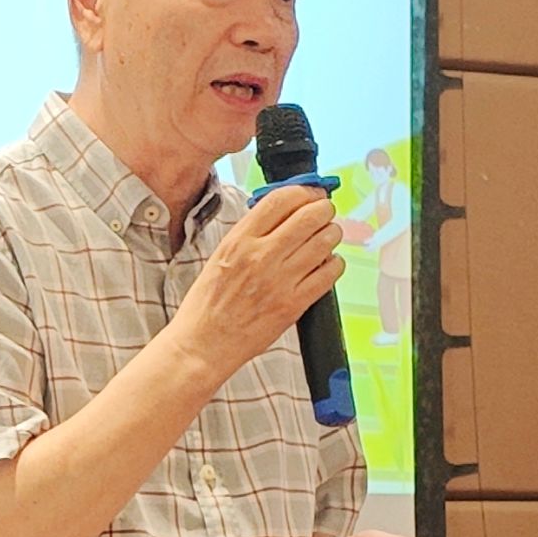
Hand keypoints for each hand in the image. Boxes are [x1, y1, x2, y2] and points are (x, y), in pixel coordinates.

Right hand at [170, 185, 341, 389]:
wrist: (203, 344)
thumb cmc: (208, 303)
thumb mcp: (220, 256)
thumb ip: (250, 233)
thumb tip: (283, 213)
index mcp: (239, 240)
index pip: (282, 199)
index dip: (304, 191)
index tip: (311, 194)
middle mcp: (260, 256)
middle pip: (310, 216)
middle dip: (324, 209)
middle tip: (325, 213)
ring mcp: (279, 281)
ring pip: (325, 241)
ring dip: (332, 234)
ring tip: (328, 237)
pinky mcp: (293, 305)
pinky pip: (329, 274)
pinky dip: (334, 264)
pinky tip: (327, 265)